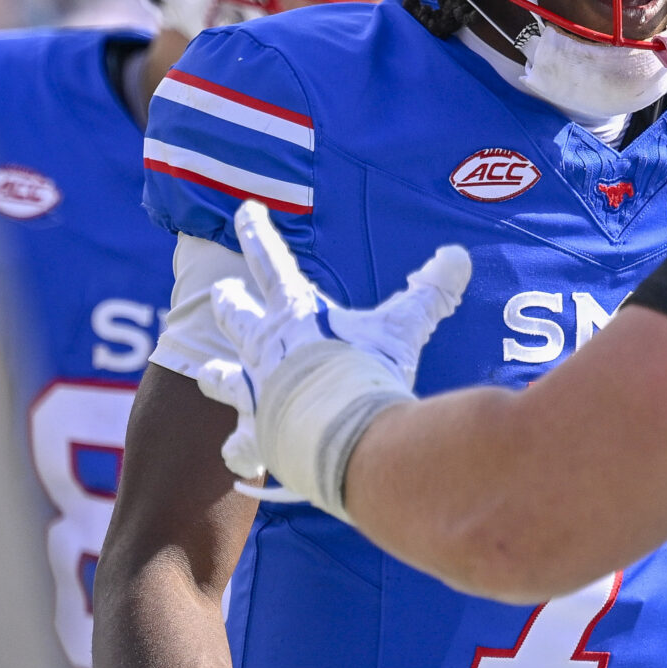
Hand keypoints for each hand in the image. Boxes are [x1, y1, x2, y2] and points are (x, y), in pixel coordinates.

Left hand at [197, 200, 470, 504]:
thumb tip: (457, 257)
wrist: (346, 435)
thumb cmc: (370, 373)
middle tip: (223, 291)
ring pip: (220, 377)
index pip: (270, 262)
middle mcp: (265, 348)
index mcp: (295, 315)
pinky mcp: (257, 435)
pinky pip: (239, 446)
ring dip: (217, 373)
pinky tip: (239, 457)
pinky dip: (240, 451)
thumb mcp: (402, 328)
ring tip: (209, 373)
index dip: (257, 233)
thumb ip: (428, 294)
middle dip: (231, 301)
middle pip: (235, 315)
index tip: (245, 210)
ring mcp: (256, 392)